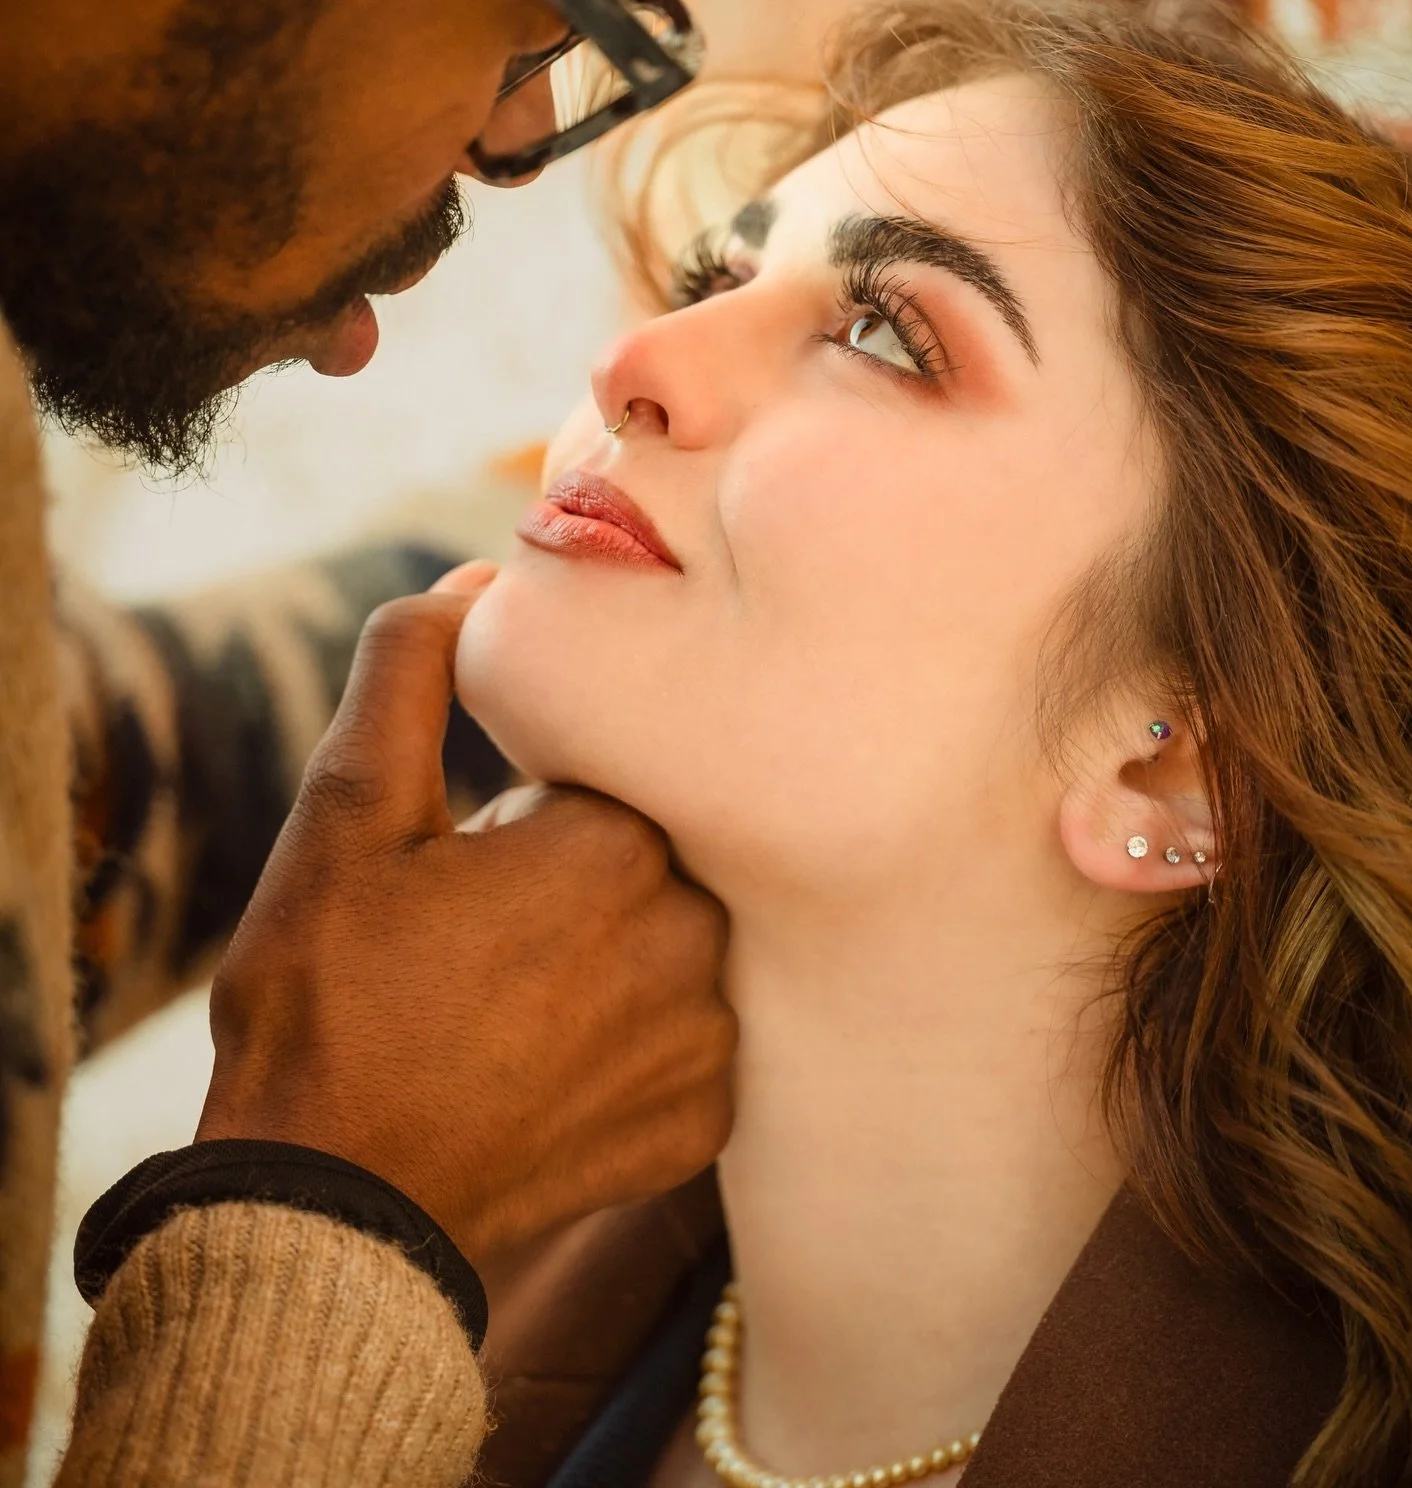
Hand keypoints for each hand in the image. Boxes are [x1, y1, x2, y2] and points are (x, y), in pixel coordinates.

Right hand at [196, 581, 735, 1264]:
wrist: (332, 1210)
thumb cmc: (328, 1001)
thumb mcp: (346, 813)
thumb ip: (412, 669)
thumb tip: (479, 580)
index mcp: (616, 841)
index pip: (611, 772)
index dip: (533, 809)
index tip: (476, 861)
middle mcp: (690, 932)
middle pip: (651, 854)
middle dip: (578, 876)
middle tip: (481, 938)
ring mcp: (705, 1037)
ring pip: (675, 941)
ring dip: (615, 956)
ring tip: (511, 1008)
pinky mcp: (703, 1120)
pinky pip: (691, 1040)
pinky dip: (635, 1045)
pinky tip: (555, 1068)